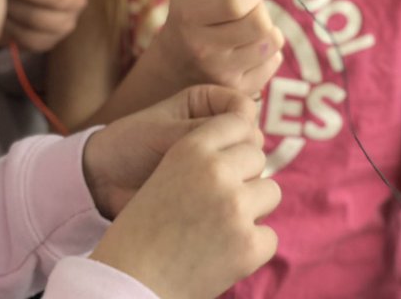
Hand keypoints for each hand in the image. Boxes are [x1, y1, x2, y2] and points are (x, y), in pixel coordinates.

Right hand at [85, 87, 279, 298]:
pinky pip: (270, 236)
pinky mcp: (249, 245)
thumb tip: (254, 146)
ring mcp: (235, 207)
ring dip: (253, 208)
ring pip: (271, 192)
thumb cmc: (144, 226)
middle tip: (222, 200)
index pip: (236, 122)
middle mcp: (217, 171)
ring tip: (223, 225)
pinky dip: (252, 247)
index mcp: (191, 147)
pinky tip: (223, 253)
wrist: (129, 277)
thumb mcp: (166, 172)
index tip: (229, 159)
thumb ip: (204, 158)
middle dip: (246, 176)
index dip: (235, 142)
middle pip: (257, 156)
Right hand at [152, 0, 283, 96]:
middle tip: (248, 7)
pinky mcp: (241, 90)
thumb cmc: (187, 19)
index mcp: (189, 18)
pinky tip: (249, 46)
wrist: (174, 68)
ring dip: (266, 28)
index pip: (235, 3)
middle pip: (259, 24)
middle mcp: (205, 49)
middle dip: (260, 8)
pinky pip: (274, 61)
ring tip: (249, 26)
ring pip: (272, 42)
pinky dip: (267, 50)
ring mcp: (224, 74)